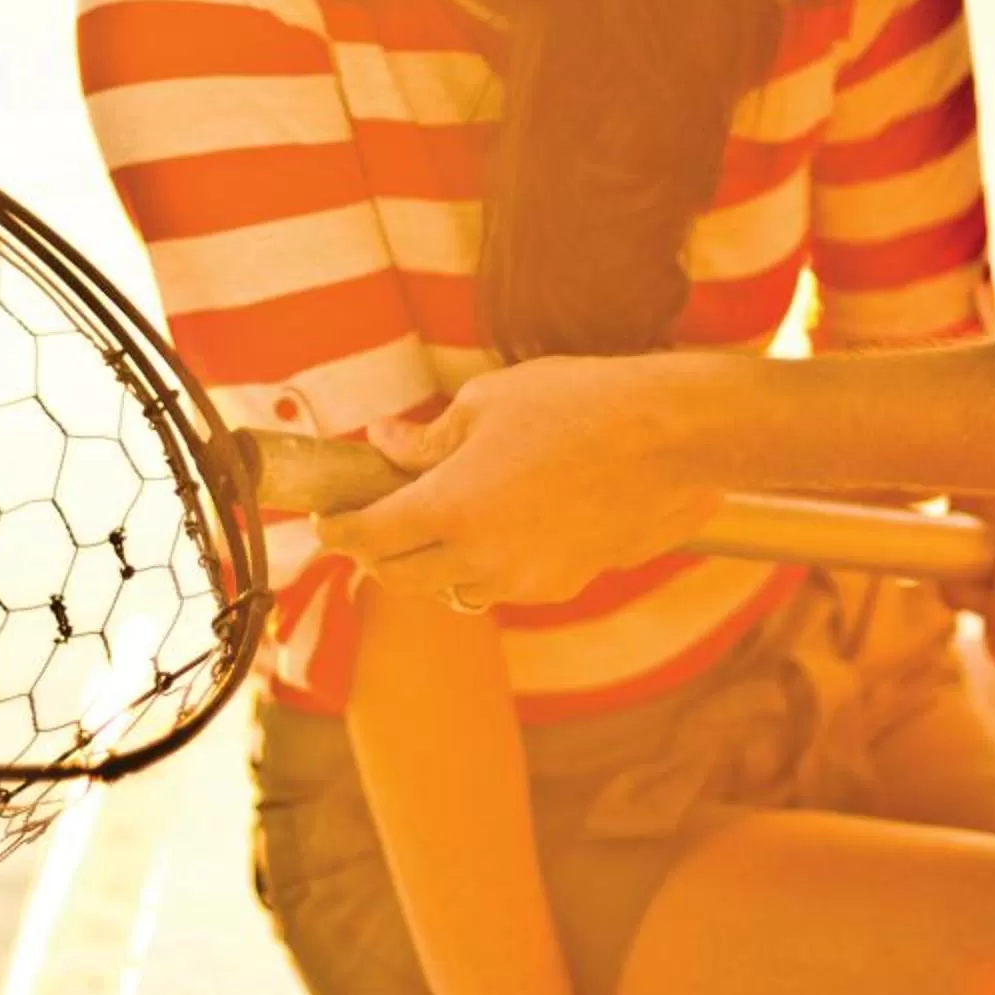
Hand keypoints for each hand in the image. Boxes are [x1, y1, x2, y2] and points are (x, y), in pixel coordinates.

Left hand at [314, 354, 730, 608]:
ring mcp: (524, 580)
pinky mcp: (562, 585)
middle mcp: (480, 558)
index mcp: (449, 509)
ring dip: (426, 566)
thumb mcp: (486, 403)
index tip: (326, 518)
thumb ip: (426, 439)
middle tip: (367, 523)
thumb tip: (383, 443)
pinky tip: (489, 533)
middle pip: (399, 577)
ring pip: (449, 590)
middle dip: (374, 553)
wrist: (668, 437)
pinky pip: (498, 588)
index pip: (368, 536)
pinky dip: (478, 569)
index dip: (337, 530)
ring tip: (428, 526)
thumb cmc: (576, 405)